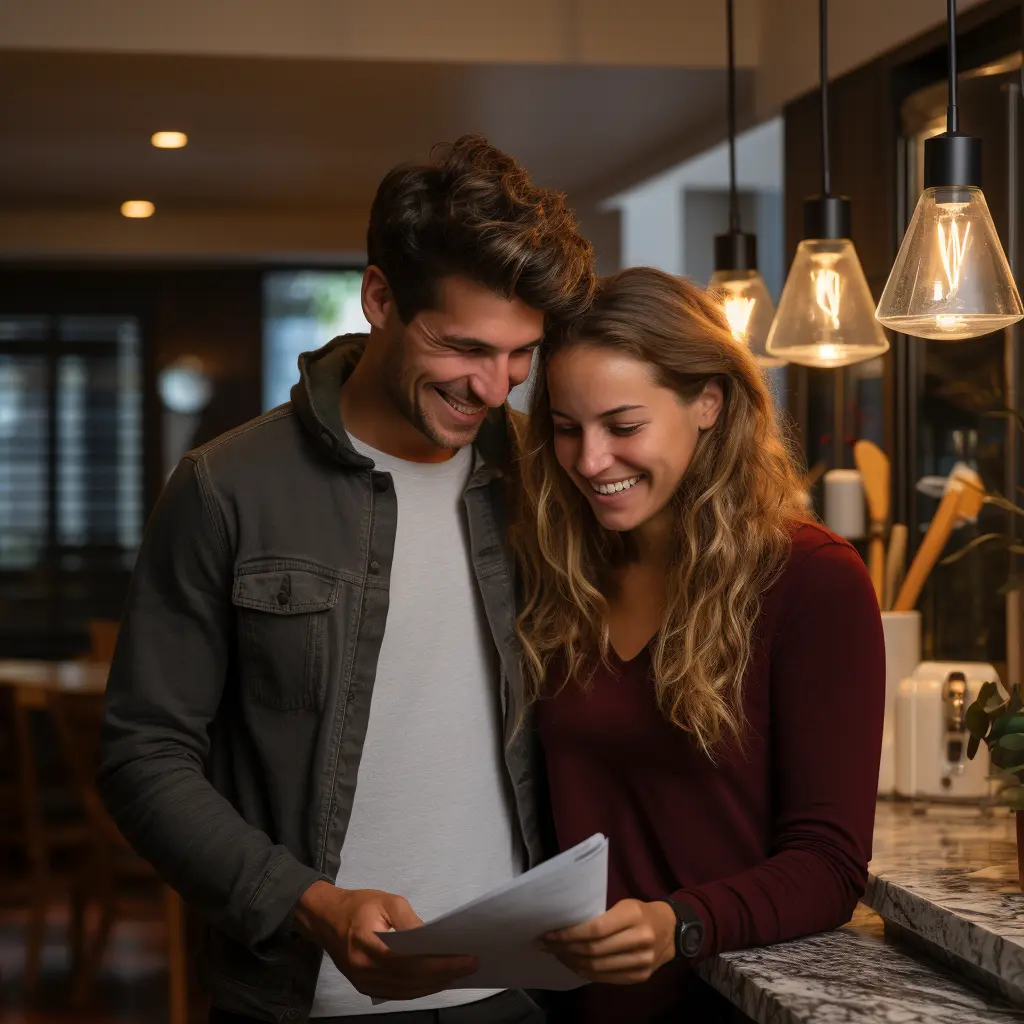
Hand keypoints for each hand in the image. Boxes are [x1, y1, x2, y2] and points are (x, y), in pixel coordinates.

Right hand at [294, 881, 477, 999]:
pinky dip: (420, 988)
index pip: (411, 961)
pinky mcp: (366, 987)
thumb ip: (410, 921)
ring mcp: (364, 983)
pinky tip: (436, 980)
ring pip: (407, 990)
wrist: (326, 919)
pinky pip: (398, 993)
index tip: (466, 958)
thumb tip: (432, 939)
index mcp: (368, 944)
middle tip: (470, 966)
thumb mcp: (387, 900)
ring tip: (459, 973)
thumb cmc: (358, 905)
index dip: (440, 963)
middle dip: (444, 974)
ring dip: (435, 984)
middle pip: (412, 979)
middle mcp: (365, 970)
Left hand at [538, 898, 675, 984]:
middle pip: (594, 950)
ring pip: (598, 967)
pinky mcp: (641, 977)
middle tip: (547, 945)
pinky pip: (606, 978)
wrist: (671, 930)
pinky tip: (574, 964)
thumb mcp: (623, 904)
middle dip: (565, 949)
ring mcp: (642, 962)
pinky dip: (586, 973)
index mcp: (633, 915)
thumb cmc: (640, 912)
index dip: (569, 934)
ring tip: (557, 954)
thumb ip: (601, 915)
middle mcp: (640, 939)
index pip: (595, 929)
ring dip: (572, 962)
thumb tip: (565, 925)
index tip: (549, 934)